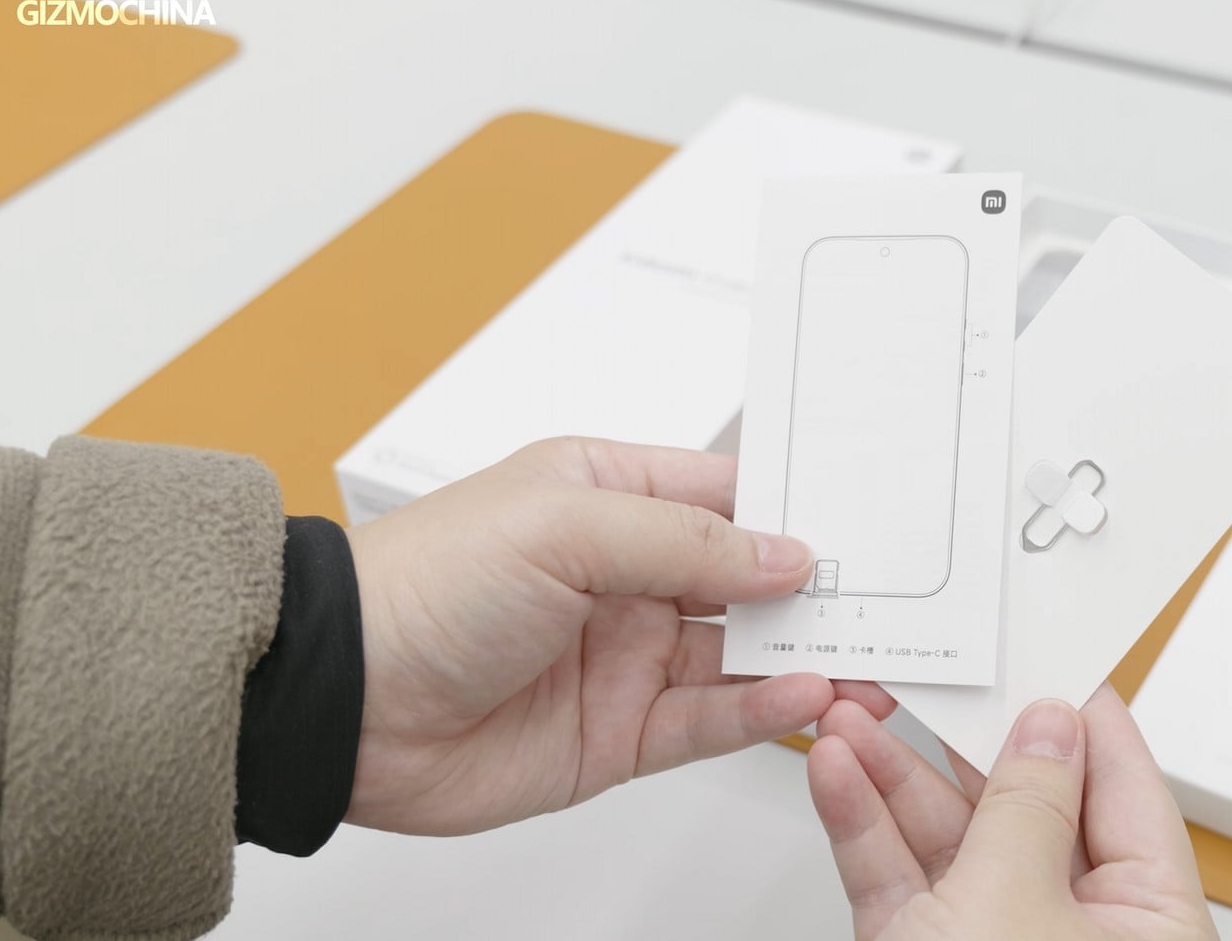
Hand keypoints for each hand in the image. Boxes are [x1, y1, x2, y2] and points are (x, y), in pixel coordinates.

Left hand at [344, 437, 891, 834]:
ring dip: (807, 659)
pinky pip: (709, 721)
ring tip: (869, 663)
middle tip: (892, 602)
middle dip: (820, 592)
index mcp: (608, 497)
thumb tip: (786, 553)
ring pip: (743, 657)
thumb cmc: (424, 586)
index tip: (867, 522)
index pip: (729, 496)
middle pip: (749, 581)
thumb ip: (686, 540)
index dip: (798, 510)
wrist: (339, 704)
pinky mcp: (619, 735)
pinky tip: (804, 698)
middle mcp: (624, 575)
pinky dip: (760, 713)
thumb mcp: (564, 528)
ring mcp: (626, 657)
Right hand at [807, 685, 1217, 940]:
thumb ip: (1029, 807)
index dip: (1081, 712)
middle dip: (963, 736)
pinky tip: (835, 772)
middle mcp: (1078, 931)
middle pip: (1027, 804)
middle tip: (928, 669)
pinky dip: (865, 829)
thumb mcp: (1018, 906)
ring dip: (897, 773)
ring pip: (950, 839)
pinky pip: (900, 882)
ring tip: (853, 708)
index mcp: (1149, 919)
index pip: (1124, 787)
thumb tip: (1050, 728)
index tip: (1043, 647)